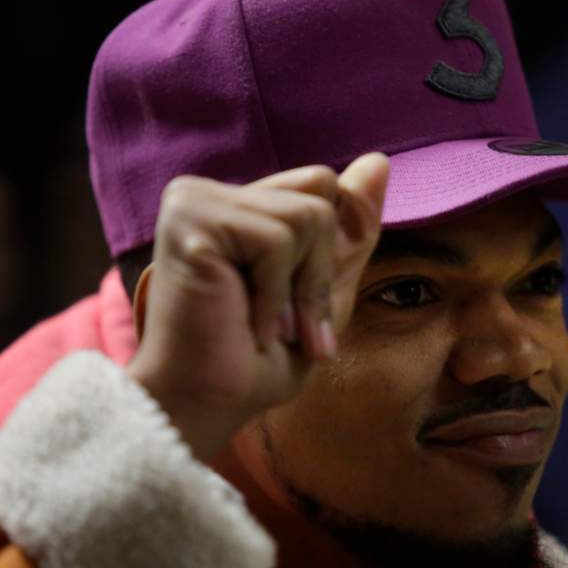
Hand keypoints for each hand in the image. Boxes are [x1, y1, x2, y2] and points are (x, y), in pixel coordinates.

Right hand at [125, 153, 389, 462]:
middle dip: (319, 270)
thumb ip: (349, 227)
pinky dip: (276, 295)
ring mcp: (192, 199)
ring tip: (266, 327)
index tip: (301, 311)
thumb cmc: (256, 361)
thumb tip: (379, 161)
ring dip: (299, 289)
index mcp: (236, 203)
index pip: (321, 184)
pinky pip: (277, 240)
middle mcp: (208, 191)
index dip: (330, 248)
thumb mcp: (323, 288)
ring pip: (307, 215)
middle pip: (321, 191)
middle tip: (286, 325)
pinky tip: (245, 323)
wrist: (208, 406)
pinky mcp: (189, 219)